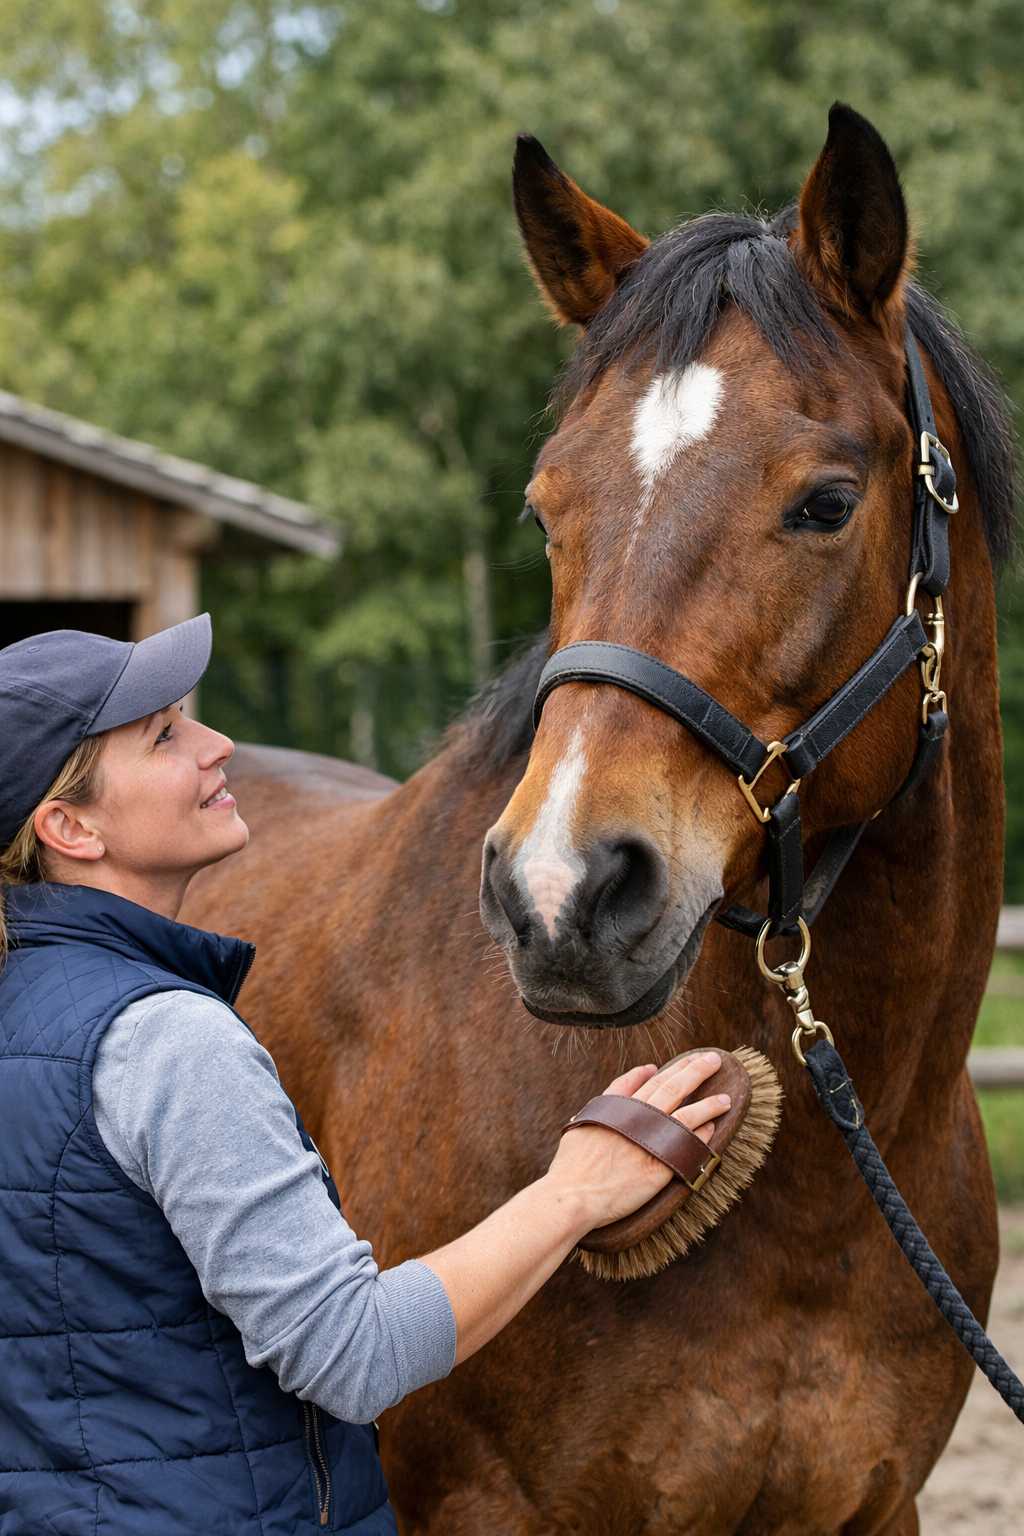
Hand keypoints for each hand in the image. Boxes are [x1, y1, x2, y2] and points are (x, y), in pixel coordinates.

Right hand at [545, 1053, 730, 1232]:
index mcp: (617, 1107)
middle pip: (672, 1086)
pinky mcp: (662, 1165)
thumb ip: (607, 1101)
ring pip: (688, 1113)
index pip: (643, 1080)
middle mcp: (637, 1118)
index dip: (661, 1070)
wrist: (575, 1194)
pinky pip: (689, 1144)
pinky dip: (702, 1133)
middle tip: (713, 1060)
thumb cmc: (572, 1165)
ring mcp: (652, 1141)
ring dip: (709, 1103)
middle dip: (694, 1070)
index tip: (671, 1065)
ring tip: (726, 1098)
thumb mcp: (582, 1122)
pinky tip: (713, 1126)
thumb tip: (629, 1083)